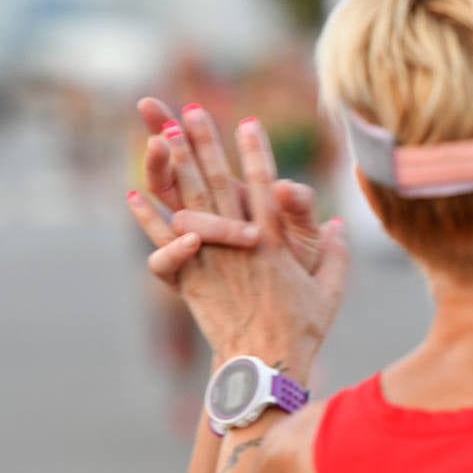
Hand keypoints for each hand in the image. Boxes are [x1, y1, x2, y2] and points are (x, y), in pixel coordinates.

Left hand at [134, 114, 347, 365]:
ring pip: (191, 202)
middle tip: (192, 110)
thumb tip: (337, 226)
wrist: (266, 362)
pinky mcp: (191, 279)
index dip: (255, 152)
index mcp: (275, 241)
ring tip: (163, 132)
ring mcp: (213, 258)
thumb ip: (335, 254)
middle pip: (220, 181)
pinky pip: (164, 244)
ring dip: (176, 165)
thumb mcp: (330, 290)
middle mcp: (241, 242)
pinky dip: (149, 219)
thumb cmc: (302, 329)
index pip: (264, 185)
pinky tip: (135, 194)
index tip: (247, 123)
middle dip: (206, 143)